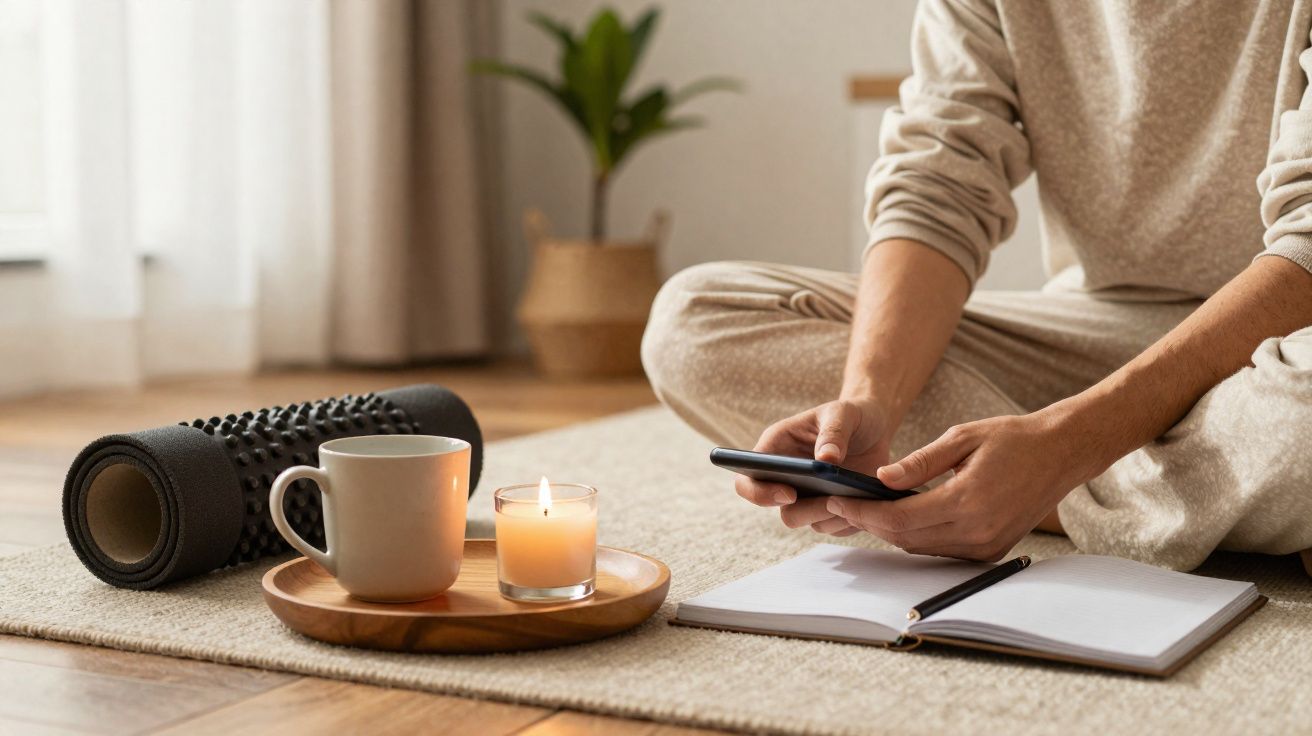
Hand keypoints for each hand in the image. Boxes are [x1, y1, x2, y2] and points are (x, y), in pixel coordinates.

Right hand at [735, 397, 893, 536]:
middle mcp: (786, 479)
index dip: (759, 493)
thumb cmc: (850, 415)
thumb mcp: (842, 412)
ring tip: (856, 494)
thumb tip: (826, 460)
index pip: (747, 481)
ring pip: (810, 522)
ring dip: (832, 514)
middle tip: (831, 499)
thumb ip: (834, 432)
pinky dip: (850, 519)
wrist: (874, 427)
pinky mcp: (830, 509)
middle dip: (806, 510)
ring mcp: (808, 497)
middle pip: (783, 511)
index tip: (789, 493)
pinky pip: (834, 526)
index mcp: (775, 450)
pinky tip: (866, 499)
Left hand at [825, 411, 1092, 560]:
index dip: (862, 513)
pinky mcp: (992, 551)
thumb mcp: (961, 438)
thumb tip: (880, 479)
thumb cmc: (1012, 438)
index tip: (836, 501)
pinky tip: (901, 518)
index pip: (899, 519)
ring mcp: (986, 546)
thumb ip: (919, 462)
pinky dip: (918, 537)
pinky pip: (942, 551)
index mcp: (967, 501)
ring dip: (891, 533)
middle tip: (841, 506)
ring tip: (864, 511)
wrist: (1061, 454)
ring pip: (921, 548)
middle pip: (905, 538)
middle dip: (869, 524)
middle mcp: (977, 531)